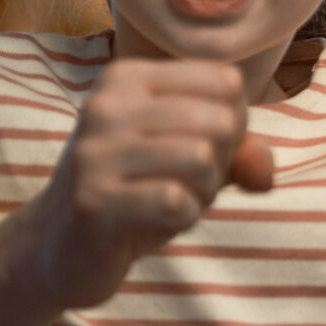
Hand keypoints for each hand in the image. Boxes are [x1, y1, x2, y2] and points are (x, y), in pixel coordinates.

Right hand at [12, 59, 271, 311]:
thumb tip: (263, 170)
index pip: (227, 82)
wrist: (62, 247)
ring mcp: (94, 151)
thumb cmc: (141, 192)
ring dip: (204, 191)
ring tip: (171, 200)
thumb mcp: (197, 162)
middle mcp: (106, 105)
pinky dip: (184, 217)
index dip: (235, 124)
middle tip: (185, 182)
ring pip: (202, 157)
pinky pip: (177, 201)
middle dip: (222, 161)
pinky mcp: (93, 199)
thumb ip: (243, 153)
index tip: (197, 146)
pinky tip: (154, 221)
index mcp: (128, 78)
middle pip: (221, 119)